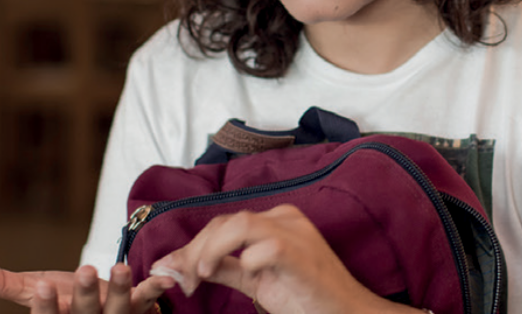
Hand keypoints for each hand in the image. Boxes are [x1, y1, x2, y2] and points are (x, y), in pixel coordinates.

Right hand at [0, 261, 174, 313]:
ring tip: (121, 268)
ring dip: (122, 290)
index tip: (43, 286)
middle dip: (86, 295)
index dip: (46, 306)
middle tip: (87, 270)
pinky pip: (148, 304)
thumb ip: (3, 282)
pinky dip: (155, 292)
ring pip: (117, 311)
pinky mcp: (137, 311)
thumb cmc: (64, 297)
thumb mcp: (33, 289)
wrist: (102, 303)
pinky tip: (162, 278)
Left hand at [149, 204, 412, 313]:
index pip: (223, 223)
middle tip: (182, 280)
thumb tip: (182, 265)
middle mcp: (283, 218)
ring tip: (200, 275)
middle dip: (195, 250)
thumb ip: (224, 268)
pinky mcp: (301, 253)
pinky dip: (246, 261)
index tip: (172, 271)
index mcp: (274, 221)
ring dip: (211, 250)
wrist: (348, 313)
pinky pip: (265, 246)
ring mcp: (294, 232)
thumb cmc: (306, 298)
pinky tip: (245, 275)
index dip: (193, 246)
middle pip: (225, 222)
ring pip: (239, 225)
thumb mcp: (257, 281)